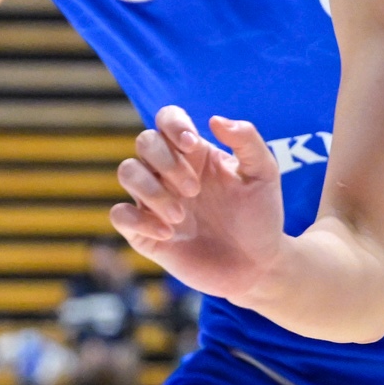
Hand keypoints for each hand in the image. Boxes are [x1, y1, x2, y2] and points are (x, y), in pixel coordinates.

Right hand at [109, 106, 286, 302]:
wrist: (257, 265)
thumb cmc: (260, 216)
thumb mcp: (264, 174)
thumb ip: (247, 140)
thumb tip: (215, 120)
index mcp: (196, 153)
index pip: (167, 119)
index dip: (173, 124)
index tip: (192, 145)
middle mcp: (170, 172)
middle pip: (145, 142)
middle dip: (166, 161)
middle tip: (195, 190)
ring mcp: (155, 201)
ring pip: (127, 172)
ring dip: (150, 190)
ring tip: (180, 215)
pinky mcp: (146, 232)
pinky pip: (119, 215)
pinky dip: (138, 220)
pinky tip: (168, 233)